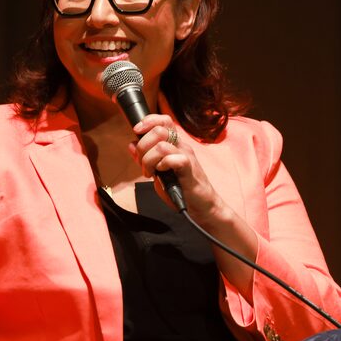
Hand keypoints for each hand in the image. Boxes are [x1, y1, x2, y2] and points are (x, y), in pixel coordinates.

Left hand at [131, 114, 259, 299]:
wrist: (210, 220)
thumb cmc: (187, 199)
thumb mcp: (162, 180)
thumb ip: (147, 162)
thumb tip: (130, 146)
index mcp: (178, 149)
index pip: (163, 122)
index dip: (148, 120)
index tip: (135, 128)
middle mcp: (186, 152)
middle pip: (161, 129)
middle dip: (145, 141)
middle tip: (141, 161)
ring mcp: (191, 164)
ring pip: (167, 142)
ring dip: (150, 154)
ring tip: (149, 172)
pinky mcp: (194, 179)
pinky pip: (177, 160)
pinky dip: (163, 163)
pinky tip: (159, 174)